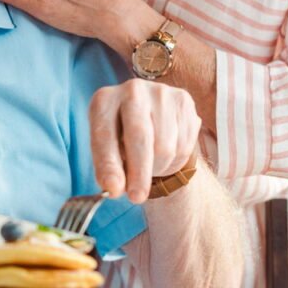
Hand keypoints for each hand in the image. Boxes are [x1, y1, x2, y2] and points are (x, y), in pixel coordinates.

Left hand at [89, 80, 200, 203]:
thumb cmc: (122, 139)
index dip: (108, 164)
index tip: (113, 189)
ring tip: (151, 164)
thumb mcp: (108, 150)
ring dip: (159, 166)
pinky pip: (184, 143)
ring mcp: (160, 93)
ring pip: (164, 146)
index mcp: (104, 100)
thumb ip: (109, 168)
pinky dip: (176, 158)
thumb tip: (113, 188)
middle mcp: (131, 90)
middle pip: (139, 136)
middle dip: (139, 172)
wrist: (152, 118)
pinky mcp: (183, 101)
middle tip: (137, 197)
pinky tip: (168, 150)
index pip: (104, 135)